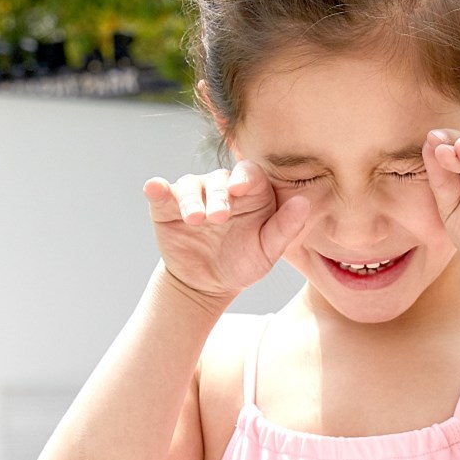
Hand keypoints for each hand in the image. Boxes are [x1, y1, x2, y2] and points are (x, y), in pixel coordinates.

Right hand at [141, 160, 311, 301]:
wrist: (207, 285)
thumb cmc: (243, 264)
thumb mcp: (267, 251)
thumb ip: (286, 227)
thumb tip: (305, 202)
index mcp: (250, 192)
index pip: (249, 174)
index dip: (244, 178)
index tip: (240, 189)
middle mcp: (221, 187)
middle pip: (219, 179)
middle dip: (218, 196)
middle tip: (218, 218)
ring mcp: (193, 194)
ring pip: (190, 185)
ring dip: (191, 199)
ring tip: (195, 219)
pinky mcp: (167, 206)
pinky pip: (160, 192)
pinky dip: (156, 189)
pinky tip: (154, 188)